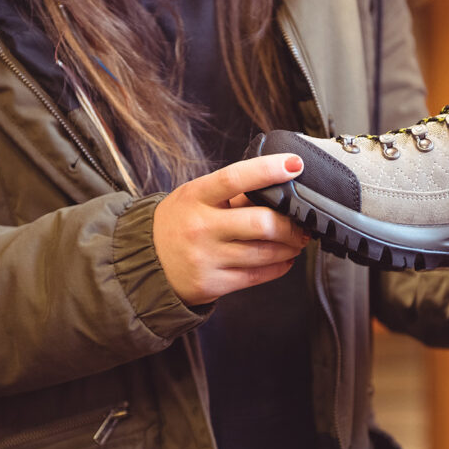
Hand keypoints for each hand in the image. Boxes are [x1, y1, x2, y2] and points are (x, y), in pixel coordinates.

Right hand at [153, 154, 309, 305]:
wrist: (146, 261)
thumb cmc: (179, 222)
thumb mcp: (195, 197)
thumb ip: (231, 192)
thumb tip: (279, 188)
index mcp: (195, 196)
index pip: (235, 178)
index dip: (268, 169)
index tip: (295, 164)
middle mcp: (200, 227)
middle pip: (261, 223)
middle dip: (291, 224)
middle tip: (302, 223)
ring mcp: (206, 258)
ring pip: (265, 253)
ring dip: (290, 246)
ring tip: (295, 241)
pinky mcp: (213, 283)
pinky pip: (258, 275)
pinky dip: (279, 266)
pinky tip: (283, 259)